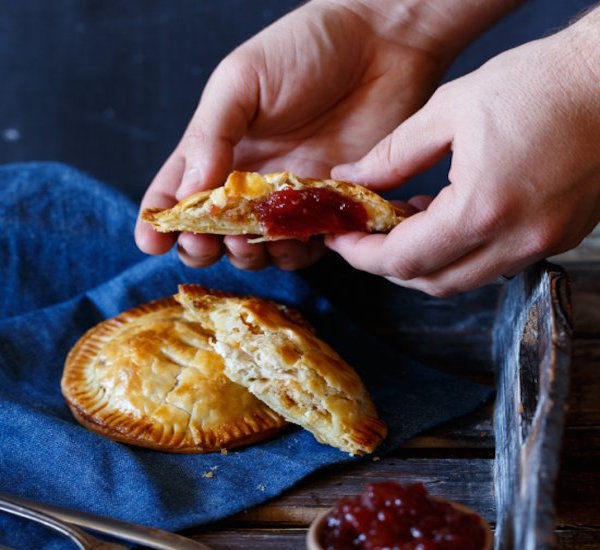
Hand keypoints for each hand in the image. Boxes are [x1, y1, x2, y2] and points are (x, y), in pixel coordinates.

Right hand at [135, 0, 450, 270]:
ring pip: (257, 248)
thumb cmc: (303, 50)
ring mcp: (290, 199)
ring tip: (246, 241)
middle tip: (204, 241)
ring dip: (246, 255)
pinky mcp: (329, 208)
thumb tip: (185, 195)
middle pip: (213, 232)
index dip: (160, 223)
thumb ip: (210, 137)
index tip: (151, 241)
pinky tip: (291, 240)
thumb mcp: (240, 82)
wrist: (380, 45)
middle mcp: (250, 181)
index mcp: (219, 149)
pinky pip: (307, 245)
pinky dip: (294, 252)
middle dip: (200, 246)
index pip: (178, 194)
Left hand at [328, 9, 599, 295]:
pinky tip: (446, 218)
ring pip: (462, 279)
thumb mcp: (449, 111)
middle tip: (365, 233)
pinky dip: (460, 252)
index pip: (403, 260)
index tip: (340, 239)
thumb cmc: (539, 83)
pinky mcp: (558, 239)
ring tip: (404, 219)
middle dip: (388, 263)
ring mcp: (542, 245)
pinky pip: (493, 265)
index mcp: (483, 210)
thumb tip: (353, 179)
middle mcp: (516, 241)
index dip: (362, 255)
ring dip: (424, 260)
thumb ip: (393, 155)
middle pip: (431, 281)